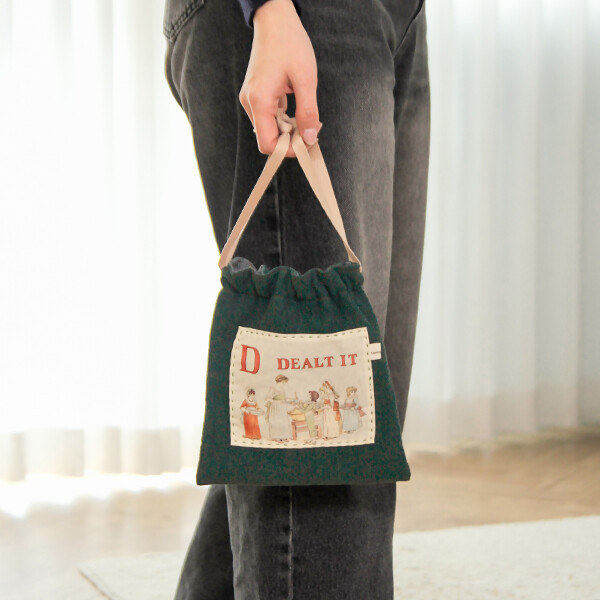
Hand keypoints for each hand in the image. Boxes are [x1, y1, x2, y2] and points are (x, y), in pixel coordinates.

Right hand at [239, 0, 322, 156]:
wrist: (274, 19)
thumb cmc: (290, 43)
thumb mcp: (305, 79)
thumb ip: (308, 112)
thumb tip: (311, 139)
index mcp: (259, 101)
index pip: (267, 144)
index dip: (287, 151)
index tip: (306, 144)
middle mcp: (250, 103)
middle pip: (267, 138)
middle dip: (290, 140)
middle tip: (311, 129)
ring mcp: (250, 99)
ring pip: (269, 129)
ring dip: (288, 129)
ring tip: (305, 116)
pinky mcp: (255, 95)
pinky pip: (268, 117)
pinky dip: (283, 119)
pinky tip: (295, 107)